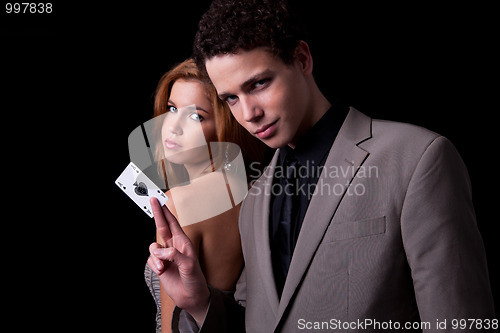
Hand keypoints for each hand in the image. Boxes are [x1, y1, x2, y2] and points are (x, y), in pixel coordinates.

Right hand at [147, 197, 209, 324]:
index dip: (165, 211)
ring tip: (163, 267)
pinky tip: (162, 271)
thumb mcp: (189, 265)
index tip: (159, 200)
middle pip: (161, 227)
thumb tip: (160, 251)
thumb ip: (174, 255)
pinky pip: (151, 259)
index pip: (172, 223)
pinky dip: (154, 265)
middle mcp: (173, 246)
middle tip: (152, 200)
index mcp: (183, 242)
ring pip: (153, 247)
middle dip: (157, 214)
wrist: (191, 297)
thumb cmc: (195, 280)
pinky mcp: (160, 265)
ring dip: (156, 256)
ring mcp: (166, 256)